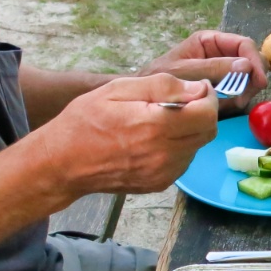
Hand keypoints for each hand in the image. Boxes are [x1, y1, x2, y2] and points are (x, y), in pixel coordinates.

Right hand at [32, 74, 217, 198]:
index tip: (195, 89)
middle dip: (203, 112)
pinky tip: (155, 139)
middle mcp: (164, 154)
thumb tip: (196, 89)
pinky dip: (179, 147)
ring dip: (190, 130)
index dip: (207, 96)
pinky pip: (183, 161)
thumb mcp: (118, 90)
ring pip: (197, 147)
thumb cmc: (85, 121)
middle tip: (183, 101)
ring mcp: (163, 173)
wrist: (62, 163)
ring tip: (163, 120)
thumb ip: (162, 86)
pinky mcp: (158, 184)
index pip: (207, 113)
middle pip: (208, 131)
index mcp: (156, 127)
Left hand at [140, 29, 268, 115]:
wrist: (143, 99)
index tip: (260, 80)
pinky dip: (239, 99)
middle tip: (247, 95)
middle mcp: (219, 53)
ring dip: (247, 90)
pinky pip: (240, 91)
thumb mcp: (185, 71)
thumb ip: (214, 67)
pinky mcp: (221, 88)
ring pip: (249, 77)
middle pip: (251, 60)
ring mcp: (222, 71)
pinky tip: (229, 106)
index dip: (255, 60)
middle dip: (253, 77)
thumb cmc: (158, 78)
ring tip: (235, 103)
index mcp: (210, 41)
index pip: (244, 44)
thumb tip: (246, 65)